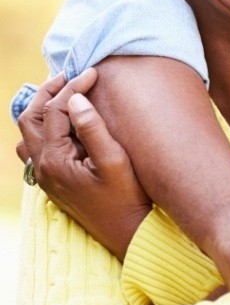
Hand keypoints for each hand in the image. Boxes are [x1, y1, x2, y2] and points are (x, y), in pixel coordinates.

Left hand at [17, 68, 151, 260]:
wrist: (126, 232)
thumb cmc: (126, 197)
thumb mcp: (115, 160)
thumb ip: (93, 128)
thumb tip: (75, 99)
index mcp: (55, 160)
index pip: (56, 110)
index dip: (73, 87)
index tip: (93, 72)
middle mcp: (41, 168)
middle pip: (31, 117)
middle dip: (49, 92)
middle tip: (71, 75)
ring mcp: (43, 175)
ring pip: (28, 131)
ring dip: (42, 108)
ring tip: (64, 93)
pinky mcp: (51, 179)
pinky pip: (33, 147)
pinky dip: (42, 127)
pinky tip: (61, 123)